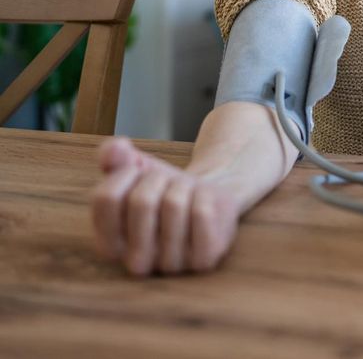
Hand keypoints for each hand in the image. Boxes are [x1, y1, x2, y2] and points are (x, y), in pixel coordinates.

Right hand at [91, 137, 239, 275]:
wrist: (207, 200)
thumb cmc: (163, 188)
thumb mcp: (134, 167)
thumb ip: (113, 155)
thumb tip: (115, 148)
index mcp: (108, 244)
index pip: (104, 198)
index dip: (125, 173)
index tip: (137, 175)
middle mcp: (135, 262)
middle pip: (141, 201)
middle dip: (159, 179)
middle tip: (167, 185)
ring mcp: (170, 264)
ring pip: (174, 204)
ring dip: (184, 186)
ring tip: (186, 195)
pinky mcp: (203, 259)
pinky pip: (202, 214)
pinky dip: (205, 195)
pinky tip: (204, 205)